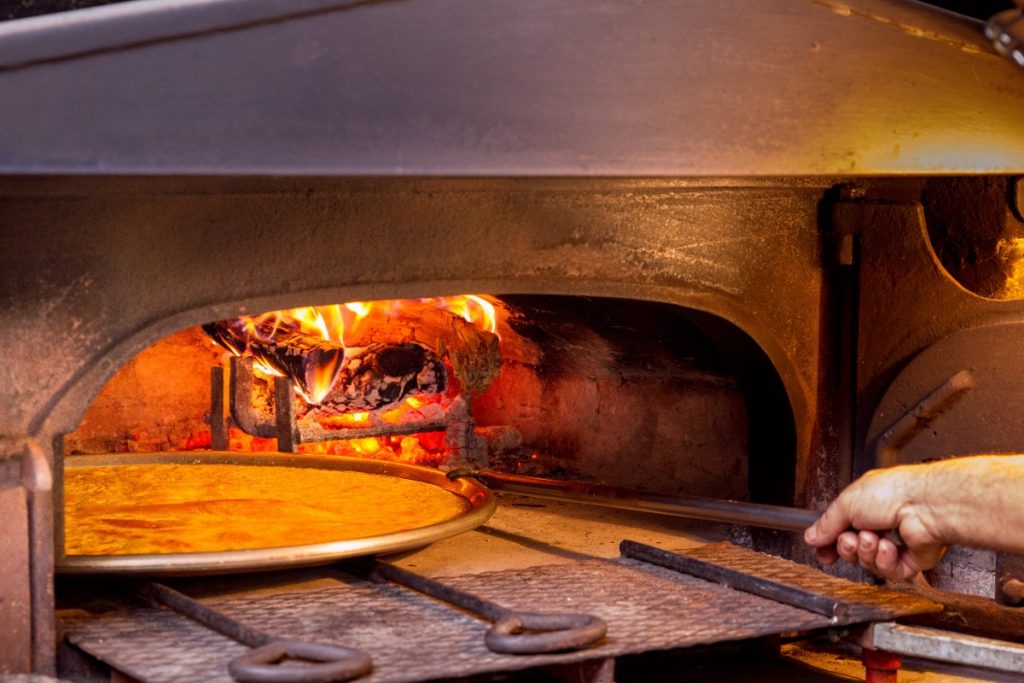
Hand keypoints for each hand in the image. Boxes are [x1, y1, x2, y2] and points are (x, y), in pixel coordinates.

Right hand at [803, 467, 946, 580]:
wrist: (924, 506)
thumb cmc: (893, 492)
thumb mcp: (846, 503)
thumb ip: (827, 523)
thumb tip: (811, 536)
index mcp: (866, 506)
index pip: (841, 530)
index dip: (830, 544)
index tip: (823, 551)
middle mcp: (881, 524)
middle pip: (853, 550)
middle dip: (847, 548)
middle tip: (849, 540)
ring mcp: (897, 543)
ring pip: (869, 563)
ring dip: (867, 552)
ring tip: (872, 538)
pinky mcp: (911, 560)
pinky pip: (889, 571)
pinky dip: (885, 560)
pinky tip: (889, 547)